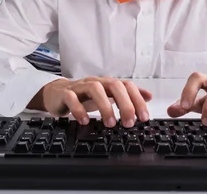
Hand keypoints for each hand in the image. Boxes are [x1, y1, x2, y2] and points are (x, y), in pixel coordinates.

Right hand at [34, 77, 152, 127]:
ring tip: (110, 124)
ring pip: (94, 89)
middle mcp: (95, 83)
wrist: (57, 94)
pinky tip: (85, 121)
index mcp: (107, 84)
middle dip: (124, 104)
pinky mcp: (65, 94)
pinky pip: (71, 98)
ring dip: (105, 106)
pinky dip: (79, 109)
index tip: (143, 118)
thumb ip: (127, 96)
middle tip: (128, 123)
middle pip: (113, 85)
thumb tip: (149, 96)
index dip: (137, 100)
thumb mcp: (108, 96)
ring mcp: (79, 87)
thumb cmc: (84, 96)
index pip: (127, 86)